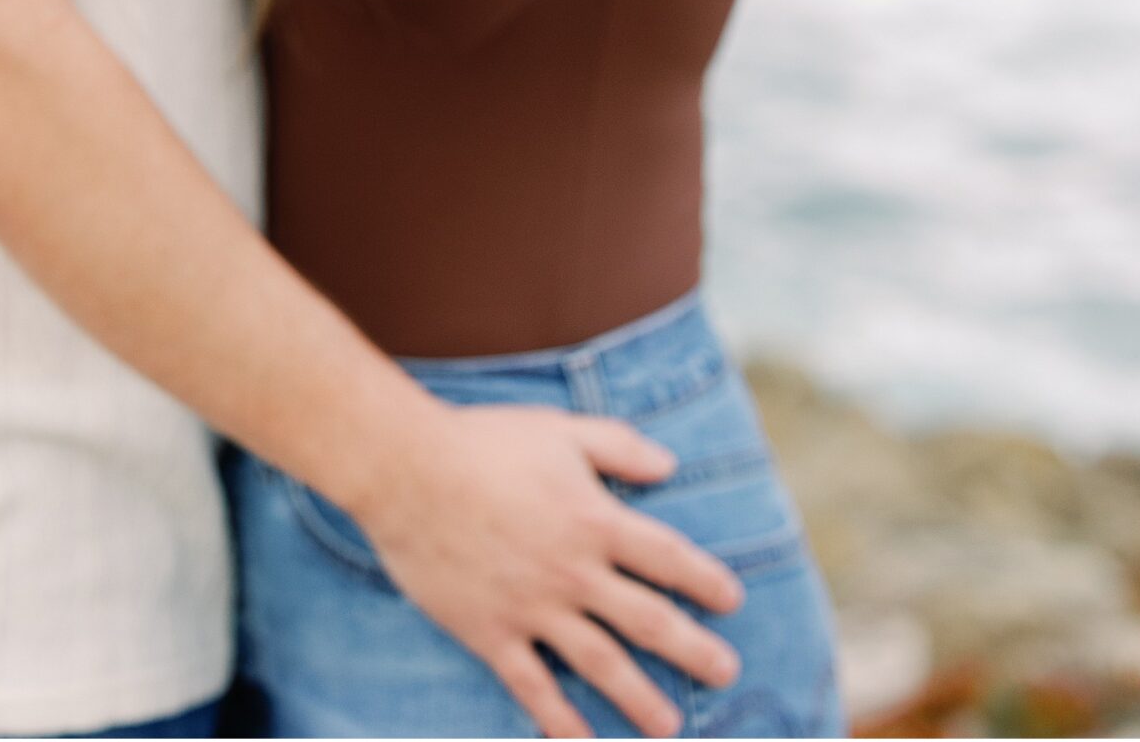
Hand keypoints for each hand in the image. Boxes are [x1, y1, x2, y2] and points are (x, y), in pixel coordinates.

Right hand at [356, 399, 742, 738]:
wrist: (407, 470)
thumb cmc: (484, 441)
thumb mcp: (559, 429)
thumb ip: (618, 446)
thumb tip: (670, 465)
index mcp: (594, 520)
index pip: (667, 557)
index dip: (705, 580)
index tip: (732, 600)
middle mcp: (573, 572)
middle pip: (648, 621)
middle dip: (694, 650)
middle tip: (727, 673)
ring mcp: (533, 608)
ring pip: (601, 665)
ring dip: (640, 698)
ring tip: (670, 724)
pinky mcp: (492, 633)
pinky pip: (533, 688)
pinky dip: (560, 720)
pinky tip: (582, 741)